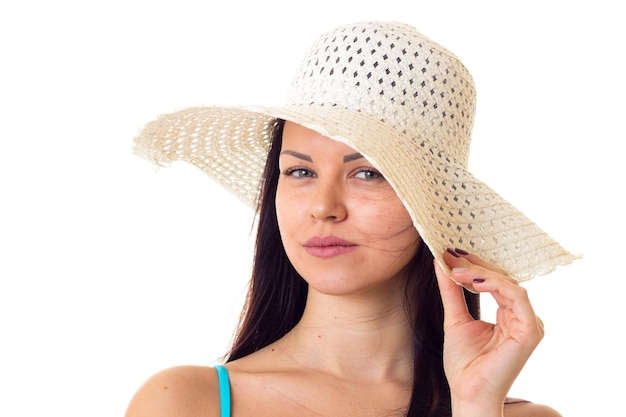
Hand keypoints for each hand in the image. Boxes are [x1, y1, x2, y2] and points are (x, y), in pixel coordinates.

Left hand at [434, 249, 544, 416]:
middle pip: (503, 279)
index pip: (496, 281)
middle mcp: (522, 317)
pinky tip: (471, 281)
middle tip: (451, 256)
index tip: (450, 255)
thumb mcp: (455, 318)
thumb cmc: (464, 364)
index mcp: (510, 314)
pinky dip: (494, 284)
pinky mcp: (529, 331)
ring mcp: (529, 323)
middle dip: (476, 265)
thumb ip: (451, 291)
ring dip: (481, 273)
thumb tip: (442, 264)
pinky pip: (516, 296)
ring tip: (457, 270)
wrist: (467, 392)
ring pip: (509, 283)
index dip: (475, 265)